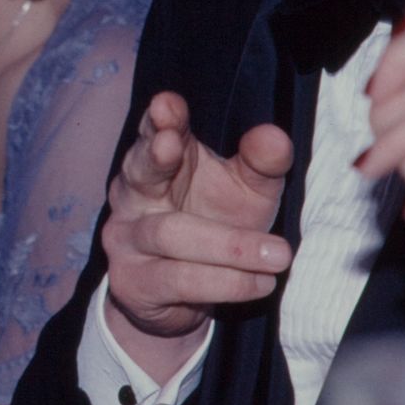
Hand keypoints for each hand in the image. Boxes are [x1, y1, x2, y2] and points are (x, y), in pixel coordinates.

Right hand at [101, 93, 294, 352]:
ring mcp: (126, 238)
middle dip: (153, 157)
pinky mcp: (132, 283)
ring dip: (228, 245)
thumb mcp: (248, 191)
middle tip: (169, 144)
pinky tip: (260, 282)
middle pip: (138, 171)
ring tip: (278, 253)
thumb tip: (274, 136)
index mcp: (162, 160)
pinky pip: (178, 279)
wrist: (181, 298)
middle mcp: (133, 194)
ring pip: (168, 233)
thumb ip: (262, 163)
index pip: (155, 131)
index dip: (160, 119)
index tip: (168, 106)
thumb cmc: (217, 224)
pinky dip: (226, 281)